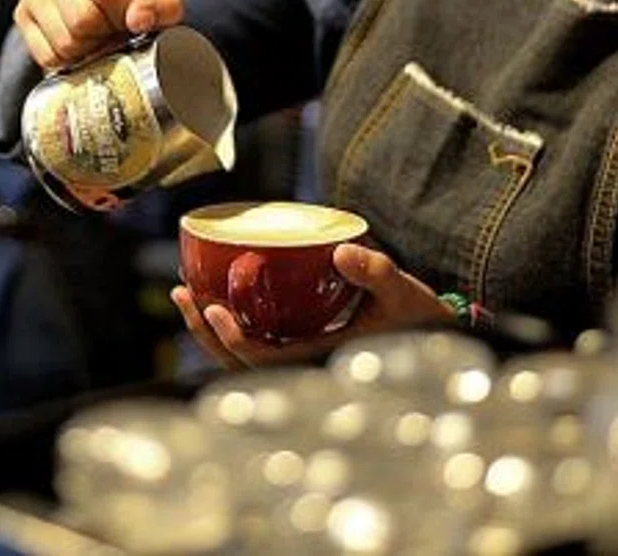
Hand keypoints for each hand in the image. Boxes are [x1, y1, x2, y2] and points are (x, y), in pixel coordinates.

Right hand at [14, 0, 184, 70]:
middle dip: (105, 33)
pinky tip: (82, 43)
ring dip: (89, 48)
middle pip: (81, 18)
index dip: (124, 15)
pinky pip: (46, 54)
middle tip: (115, 29)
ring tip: (99, 34)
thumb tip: (138, 20)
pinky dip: (69, 59)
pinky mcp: (22, 13)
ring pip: (64, 40)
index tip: (131, 17)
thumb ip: (161, 4)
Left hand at [170, 244, 451, 369]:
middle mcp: (306, 364)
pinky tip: (213, 296)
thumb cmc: (418, 318)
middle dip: (206, 333)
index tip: (213, 310)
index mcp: (324, 359)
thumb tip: (342, 252)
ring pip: (243, 357)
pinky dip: (230, 325)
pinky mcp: (299, 344)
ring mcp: (300, 357)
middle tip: (183, 295)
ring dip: (210, 329)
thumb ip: (376, 272)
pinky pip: (255, 343)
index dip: (234, 342)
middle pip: (241, 364)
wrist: (434, 332)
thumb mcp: (402, 292)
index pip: (267, 362)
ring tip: (185, 294)